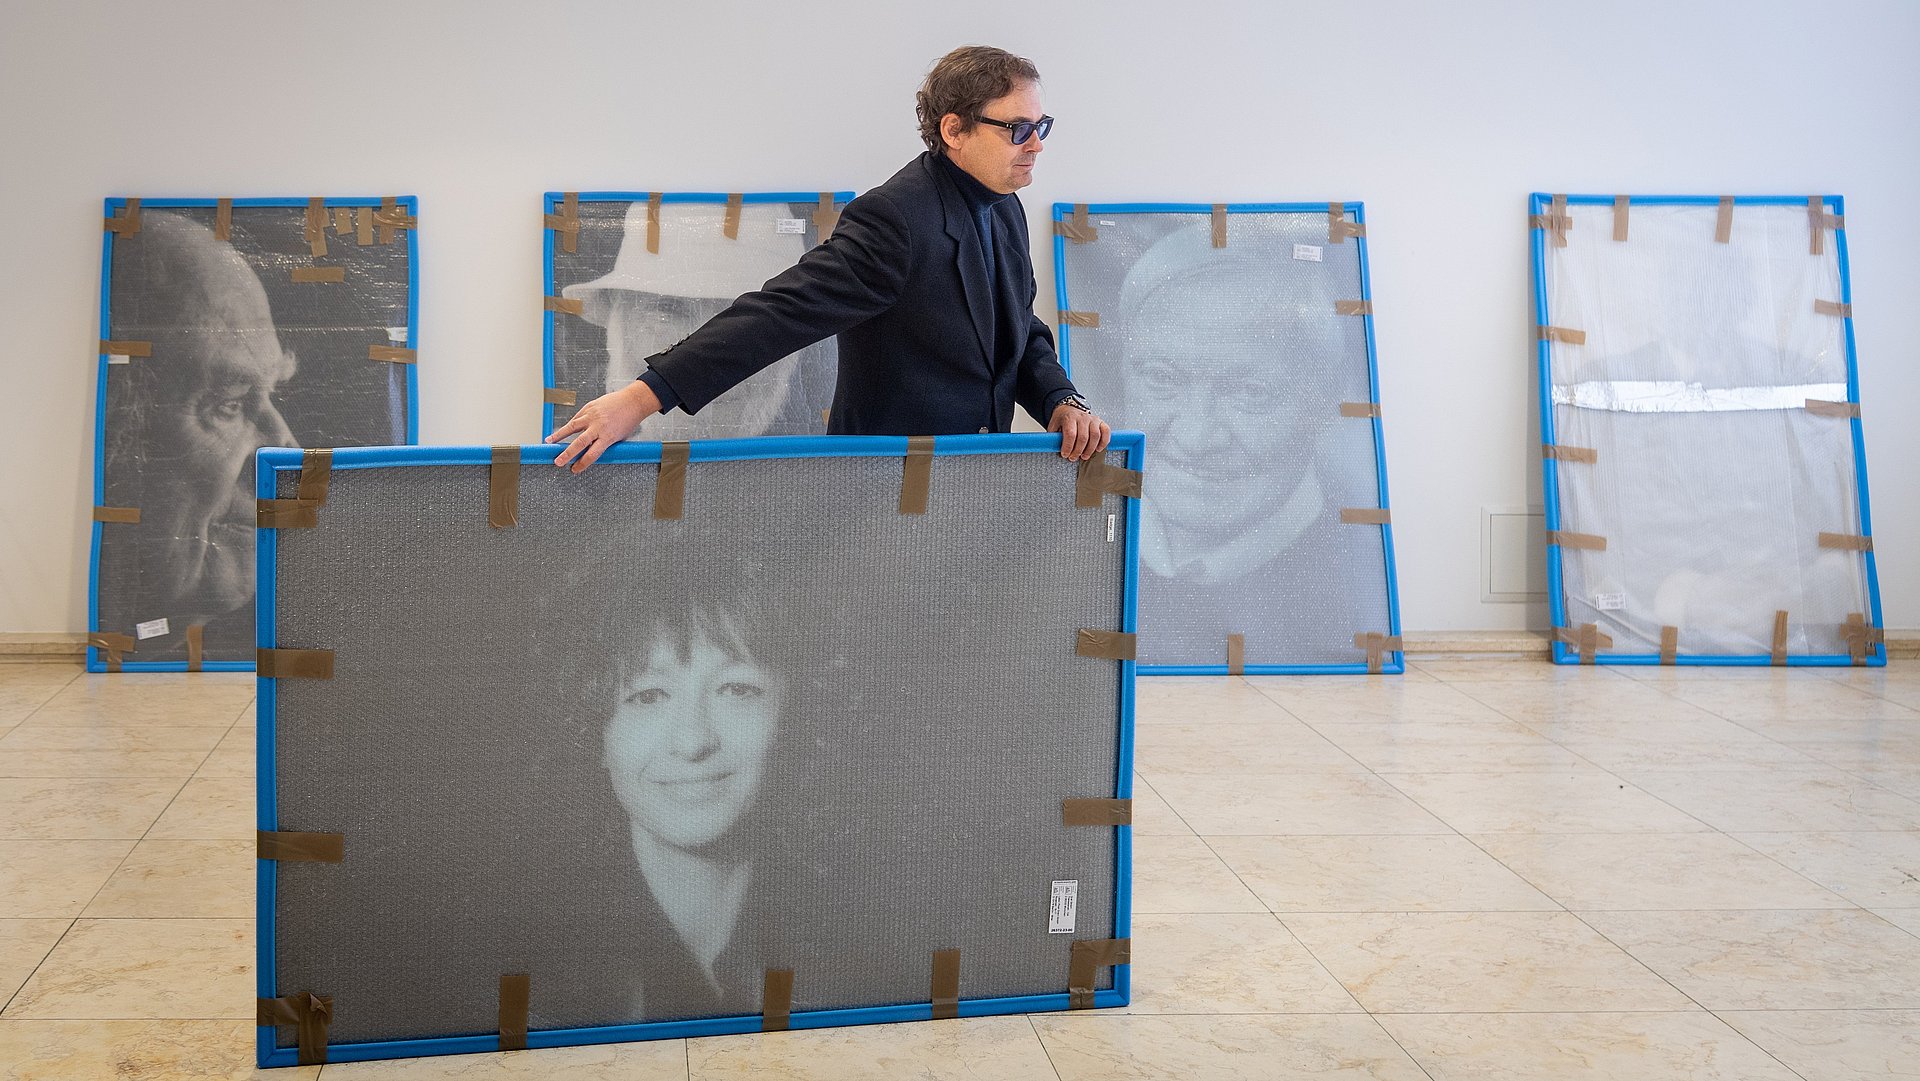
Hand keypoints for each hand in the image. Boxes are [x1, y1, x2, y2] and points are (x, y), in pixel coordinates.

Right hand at [546, 381, 660, 472]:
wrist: (633, 401)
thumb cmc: (629, 420)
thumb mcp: (619, 437)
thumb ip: (604, 444)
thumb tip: (591, 451)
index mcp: (608, 436)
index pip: (592, 454)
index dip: (582, 464)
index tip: (575, 469)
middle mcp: (598, 426)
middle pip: (579, 443)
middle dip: (567, 453)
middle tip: (557, 461)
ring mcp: (592, 415)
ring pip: (572, 427)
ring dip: (559, 435)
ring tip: (548, 441)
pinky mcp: (589, 407)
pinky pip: (577, 418)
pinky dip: (569, 425)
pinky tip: (562, 431)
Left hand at [1048, 401, 1110, 461]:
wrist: (1069, 410)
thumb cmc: (1062, 420)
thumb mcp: (1053, 427)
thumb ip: (1054, 437)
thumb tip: (1054, 449)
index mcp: (1069, 417)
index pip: (1070, 434)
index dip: (1068, 446)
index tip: (1065, 454)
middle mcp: (1082, 417)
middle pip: (1083, 437)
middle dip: (1078, 451)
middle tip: (1073, 458)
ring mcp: (1093, 419)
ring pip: (1095, 436)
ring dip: (1090, 449)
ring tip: (1084, 456)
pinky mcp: (1101, 422)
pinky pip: (1106, 432)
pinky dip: (1104, 442)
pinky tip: (1098, 449)